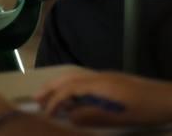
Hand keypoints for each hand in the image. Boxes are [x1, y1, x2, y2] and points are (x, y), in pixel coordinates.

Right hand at [38, 70, 171, 126]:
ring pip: (75, 77)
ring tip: (48, 96)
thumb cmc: (146, 109)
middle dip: (50, 88)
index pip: (69, 89)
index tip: (46, 114)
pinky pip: (84, 80)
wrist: (169, 98)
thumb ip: (94, 116)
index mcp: (100, 84)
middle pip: (68, 78)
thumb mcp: (121, 117)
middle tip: (35, 99)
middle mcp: (99, 76)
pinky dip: (71, 86)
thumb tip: (70, 116)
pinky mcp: (112, 80)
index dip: (55, 101)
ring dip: (59, 86)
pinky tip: (73, 96)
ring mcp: (106, 76)